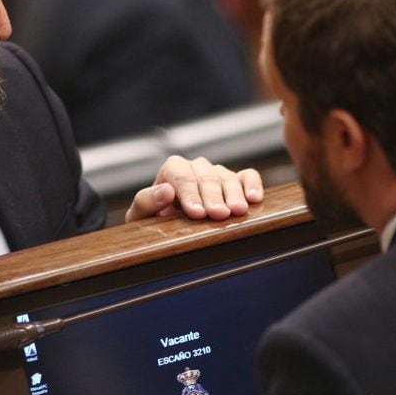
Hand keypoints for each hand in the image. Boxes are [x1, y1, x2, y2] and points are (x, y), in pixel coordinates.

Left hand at [126, 155, 262, 222]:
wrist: (168, 227)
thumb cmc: (153, 221)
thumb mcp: (141, 216)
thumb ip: (147, 201)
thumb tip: (166, 190)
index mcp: (173, 169)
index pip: (181, 175)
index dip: (189, 193)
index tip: (196, 213)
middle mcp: (196, 167)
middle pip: (206, 177)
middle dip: (213, 196)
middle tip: (218, 215)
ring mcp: (217, 173)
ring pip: (227, 177)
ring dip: (233, 194)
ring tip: (238, 211)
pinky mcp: (236, 182)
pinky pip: (247, 176)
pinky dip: (252, 184)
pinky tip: (254, 198)